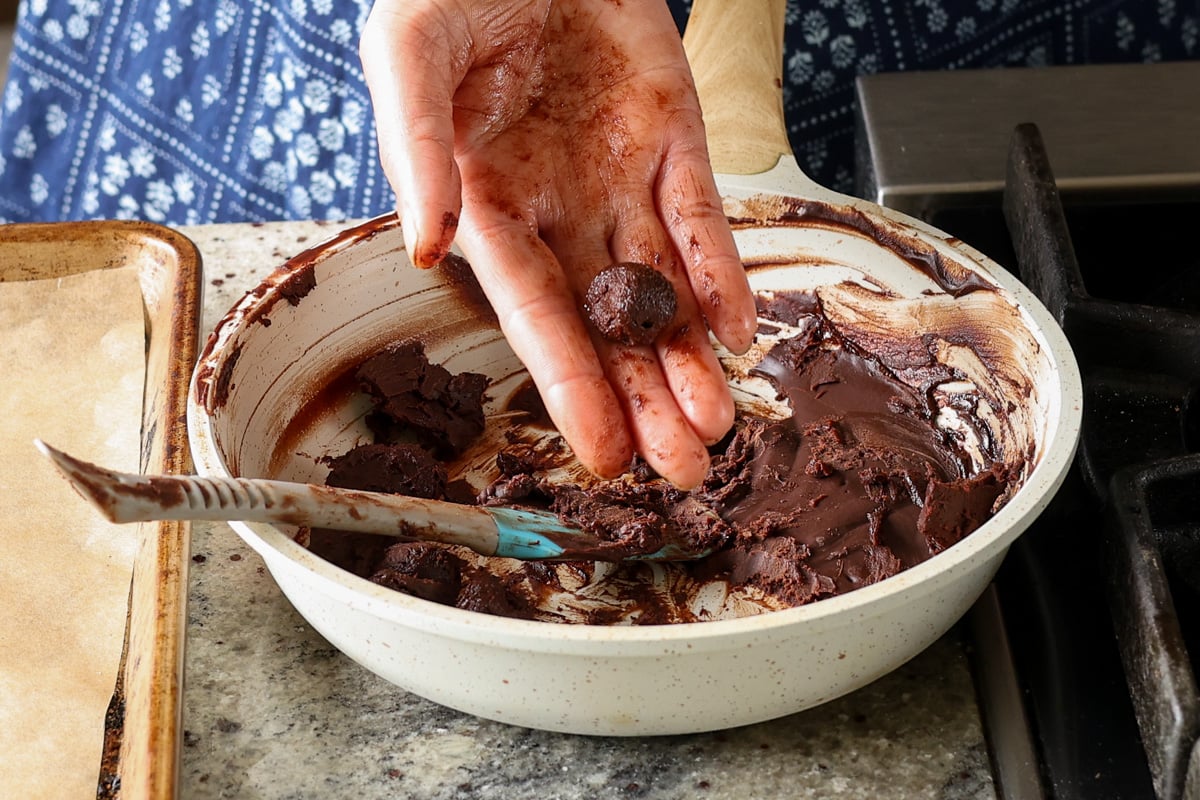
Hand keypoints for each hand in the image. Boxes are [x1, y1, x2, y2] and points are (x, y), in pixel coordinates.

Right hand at [360, 0, 756, 487]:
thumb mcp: (410, 52)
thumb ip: (416, 149)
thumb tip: (423, 246)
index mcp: (488, 205)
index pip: (532, 314)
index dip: (568, 385)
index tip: (600, 455)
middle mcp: (556, 210)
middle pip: (605, 323)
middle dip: (644, 399)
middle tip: (683, 471)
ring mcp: (616, 178)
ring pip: (660, 289)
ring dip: (690, 358)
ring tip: (717, 427)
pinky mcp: (670, 138)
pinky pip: (700, 216)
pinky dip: (721, 273)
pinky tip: (737, 333)